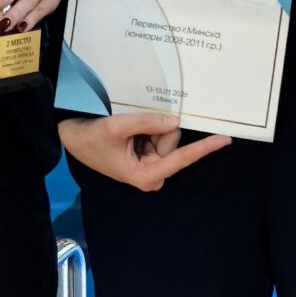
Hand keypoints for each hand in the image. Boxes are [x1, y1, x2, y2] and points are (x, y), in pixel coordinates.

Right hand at [57, 110, 231, 192]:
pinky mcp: (145, 155)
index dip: (204, 148)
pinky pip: (157, 134)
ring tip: (126, 128)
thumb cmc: (89, 137)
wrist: (70, 136)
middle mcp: (152, 173)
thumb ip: (146, 123)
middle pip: (172, 142)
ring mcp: (149, 164)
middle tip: (131, 125)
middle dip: (158, 129)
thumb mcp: (116, 128)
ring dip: (150, 126)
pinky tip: (128, 128)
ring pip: (166, 136)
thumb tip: (175, 121)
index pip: (180, 158)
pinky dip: (147, 127)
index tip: (225, 140)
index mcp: (145, 175)